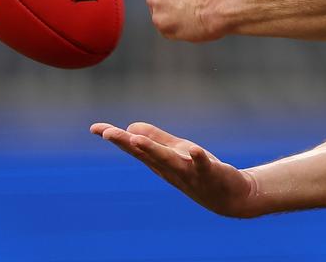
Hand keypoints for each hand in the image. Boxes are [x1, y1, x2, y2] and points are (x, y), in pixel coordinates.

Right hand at [90, 121, 258, 217]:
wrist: (230, 197)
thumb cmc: (199, 172)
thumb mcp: (175, 152)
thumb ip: (155, 140)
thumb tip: (131, 128)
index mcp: (160, 162)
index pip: (135, 149)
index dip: (116, 138)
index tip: (94, 128)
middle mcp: (170, 169)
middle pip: (146, 155)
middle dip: (127, 144)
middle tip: (107, 133)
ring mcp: (189, 172)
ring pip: (168, 161)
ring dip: (153, 151)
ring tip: (136, 140)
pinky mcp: (210, 173)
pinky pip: (203, 165)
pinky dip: (198, 159)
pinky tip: (194, 150)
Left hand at [145, 0, 225, 41]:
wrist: (222, 6)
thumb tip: (170, 0)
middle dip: (165, 2)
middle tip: (185, 9)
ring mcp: (155, 0)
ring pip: (158, 12)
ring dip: (170, 16)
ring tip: (192, 17)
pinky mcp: (159, 20)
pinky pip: (164, 27)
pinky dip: (175, 29)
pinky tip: (190, 25)